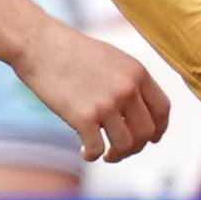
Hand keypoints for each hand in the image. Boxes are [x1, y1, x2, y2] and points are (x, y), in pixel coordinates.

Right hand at [11, 21, 169, 163]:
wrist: (38, 44)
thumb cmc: (68, 50)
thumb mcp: (110, 58)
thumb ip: (128, 81)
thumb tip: (135, 114)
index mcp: (137, 72)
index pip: (162, 110)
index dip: (158, 129)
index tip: (150, 139)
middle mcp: (127, 89)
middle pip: (146, 132)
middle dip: (136, 146)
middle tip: (120, 149)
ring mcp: (106, 103)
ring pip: (126, 145)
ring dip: (117, 155)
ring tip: (105, 155)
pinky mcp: (83, 117)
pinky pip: (97, 148)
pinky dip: (92, 155)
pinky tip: (84, 152)